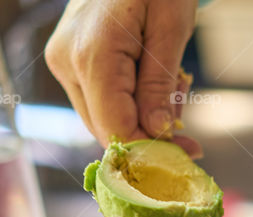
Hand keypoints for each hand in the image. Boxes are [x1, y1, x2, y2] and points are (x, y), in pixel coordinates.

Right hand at [45, 0, 200, 155]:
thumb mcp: (171, 28)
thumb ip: (160, 84)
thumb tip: (158, 131)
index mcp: (92, 55)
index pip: (117, 128)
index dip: (151, 149)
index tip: (188, 153)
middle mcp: (67, 63)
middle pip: (107, 129)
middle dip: (150, 135)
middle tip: (189, 131)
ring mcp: (63, 62)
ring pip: (103, 119)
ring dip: (142, 119)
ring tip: (173, 88)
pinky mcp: (67, 62)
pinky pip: (100, 101)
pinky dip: (130, 104)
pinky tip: (154, 84)